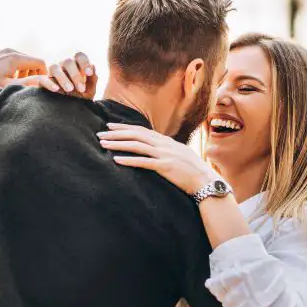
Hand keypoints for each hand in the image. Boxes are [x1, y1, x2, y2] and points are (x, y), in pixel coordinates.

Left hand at [0, 48, 47, 89]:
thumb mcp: (9, 87)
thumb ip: (29, 84)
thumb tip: (49, 83)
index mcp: (16, 58)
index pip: (41, 62)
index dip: (44, 75)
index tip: (39, 86)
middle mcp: (11, 51)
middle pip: (33, 61)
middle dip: (34, 74)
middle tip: (26, 87)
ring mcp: (4, 51)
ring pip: (23, 60)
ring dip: (25, 72)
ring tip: (16, 84)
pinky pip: (14, 59)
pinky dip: (16, 69)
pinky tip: (7, 79)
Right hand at [11, 52, 97, 99]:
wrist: (69, 113)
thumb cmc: (81, 98)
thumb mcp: (89, 91)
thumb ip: (92, 79)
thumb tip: (93, 66)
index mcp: (76, 65)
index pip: (79, 56)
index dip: (84, 62)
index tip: (89, 73)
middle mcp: (63, 66)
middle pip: (67, 61)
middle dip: (75, 75)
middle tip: (81, 89)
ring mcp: (52, 73)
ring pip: (54, 67)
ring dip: (63, 78)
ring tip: (70, 90)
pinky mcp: (43, 82)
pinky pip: (42, 78)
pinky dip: (49, 83)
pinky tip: (56, 90)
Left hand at [97, 123, 218, 194]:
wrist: (206, 180)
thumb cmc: (192, 170)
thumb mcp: (178, 155)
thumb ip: (165, 150)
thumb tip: (154, 149)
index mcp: (165, 141)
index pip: (141, 130)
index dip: (124, 127)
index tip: (110, 126)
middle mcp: (163, 144)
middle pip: (135, 134)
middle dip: (116, 133)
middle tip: (100, 134)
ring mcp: (164, 154)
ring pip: (136, 145)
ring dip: (118, 144)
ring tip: (103, 144)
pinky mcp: (165, 166)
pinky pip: (143, 162)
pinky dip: (129, 160)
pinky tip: (116, 160)